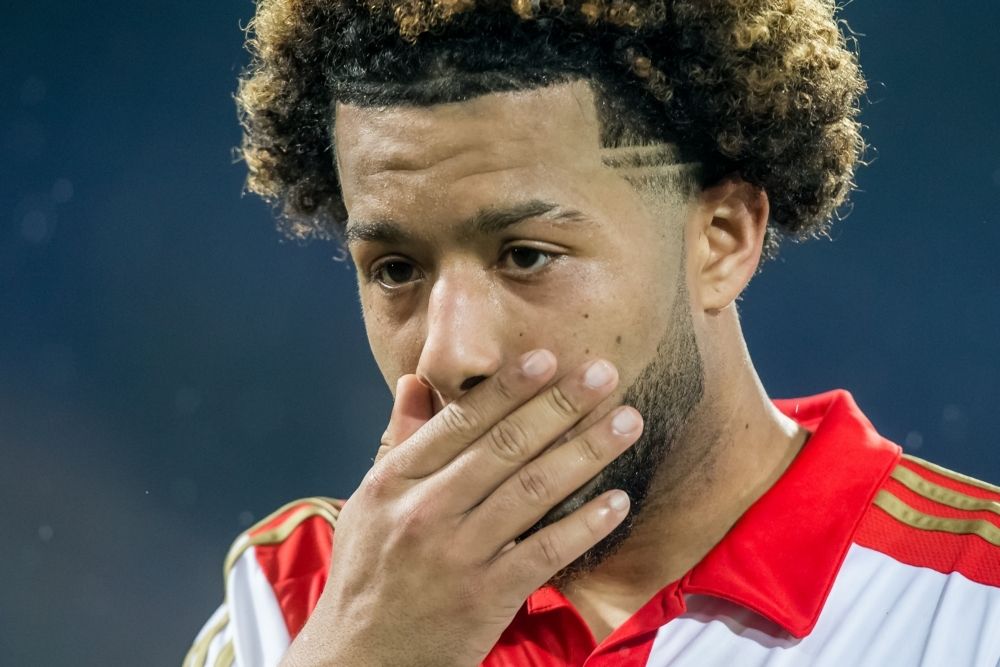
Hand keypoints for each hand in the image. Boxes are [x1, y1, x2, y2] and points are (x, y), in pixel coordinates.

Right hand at [281, 351, 642, 666]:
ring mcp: (458, 554)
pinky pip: (545, 552)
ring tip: (626, 422)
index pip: (460, 421)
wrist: (360, 659)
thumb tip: (415, 382)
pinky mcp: (486, 597)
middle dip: (560, 405)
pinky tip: (618, 501)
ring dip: (586, 452)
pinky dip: (584, 525)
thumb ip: (399, 440)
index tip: (548, 358)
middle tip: (604, 374)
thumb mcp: (370, 502)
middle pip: (505, 447)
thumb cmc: (368, 574)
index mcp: (395, 481)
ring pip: (533, 490)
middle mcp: (425, 510)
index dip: (508, 388)